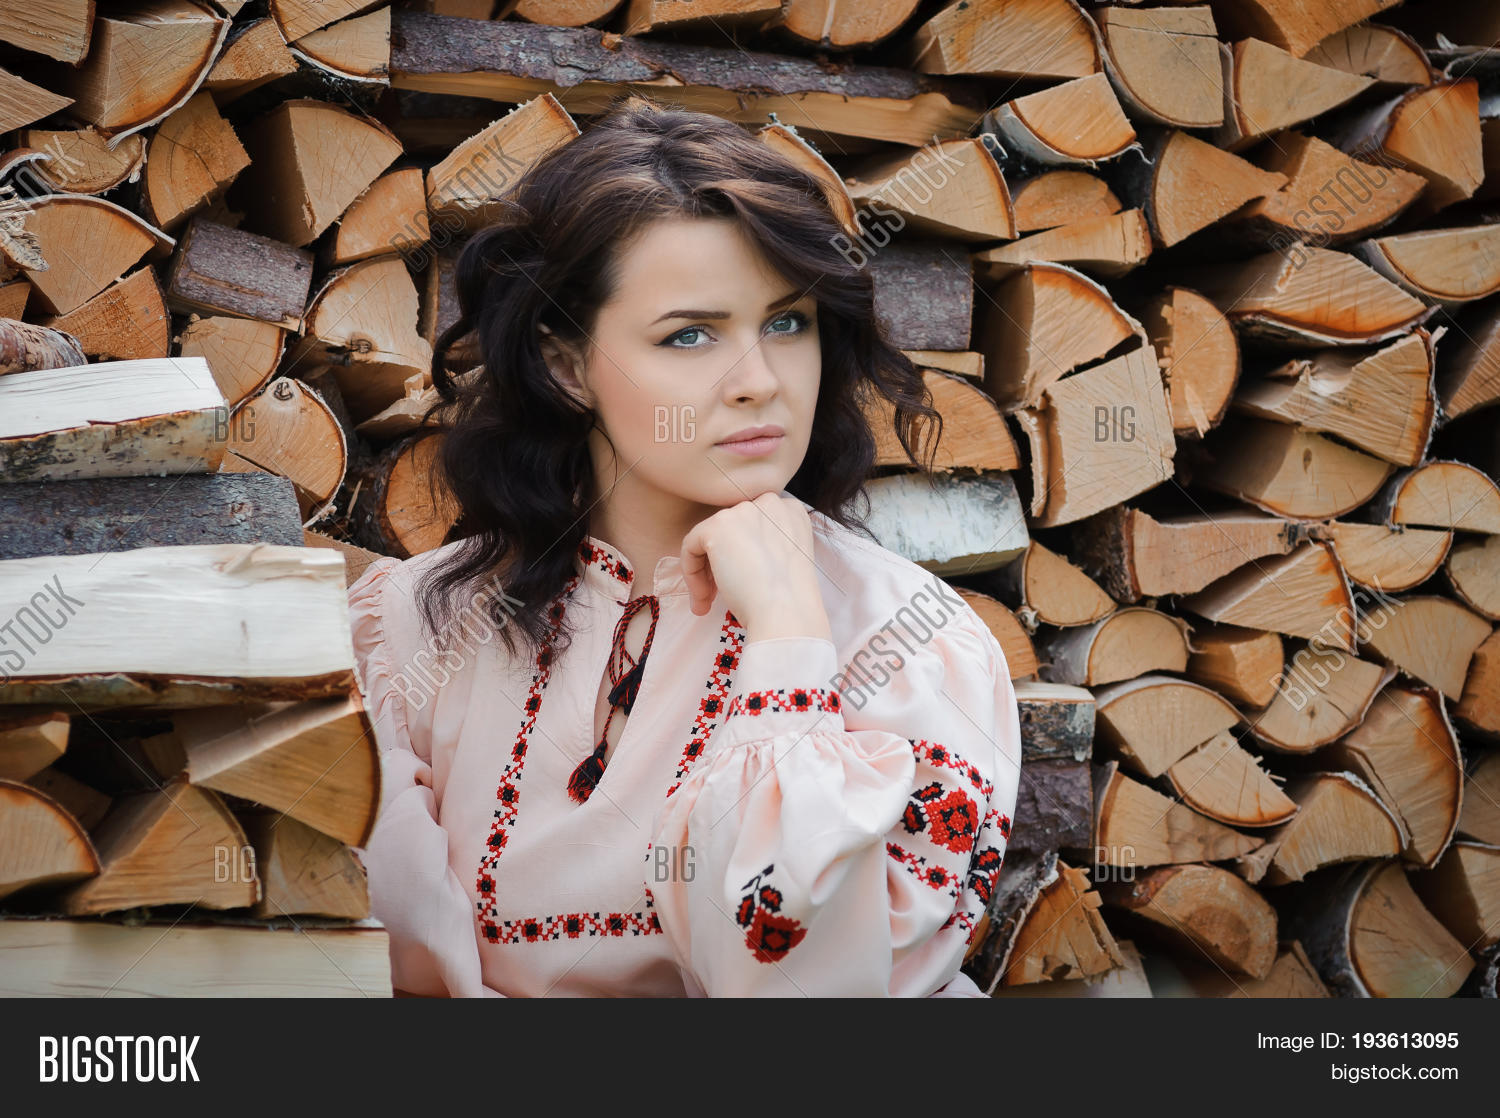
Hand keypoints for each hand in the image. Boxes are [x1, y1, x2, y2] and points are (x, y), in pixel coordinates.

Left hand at [680, 493, 831, 642]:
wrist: (786, 610)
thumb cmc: (788, 599)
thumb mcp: (783, 561)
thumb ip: (762, 545)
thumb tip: (729, 554)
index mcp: (790, 511)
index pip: (752, 526)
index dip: (741, 556)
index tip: (738, 582)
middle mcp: (769, 502)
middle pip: (731, 531)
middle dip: (719, 564)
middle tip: (716, 596)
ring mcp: (743, 511)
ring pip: (709, 539)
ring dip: (705, 573)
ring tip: (707, 603)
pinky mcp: (718, 526)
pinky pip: (691, 546)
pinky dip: (691, 573)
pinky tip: (703, 598)